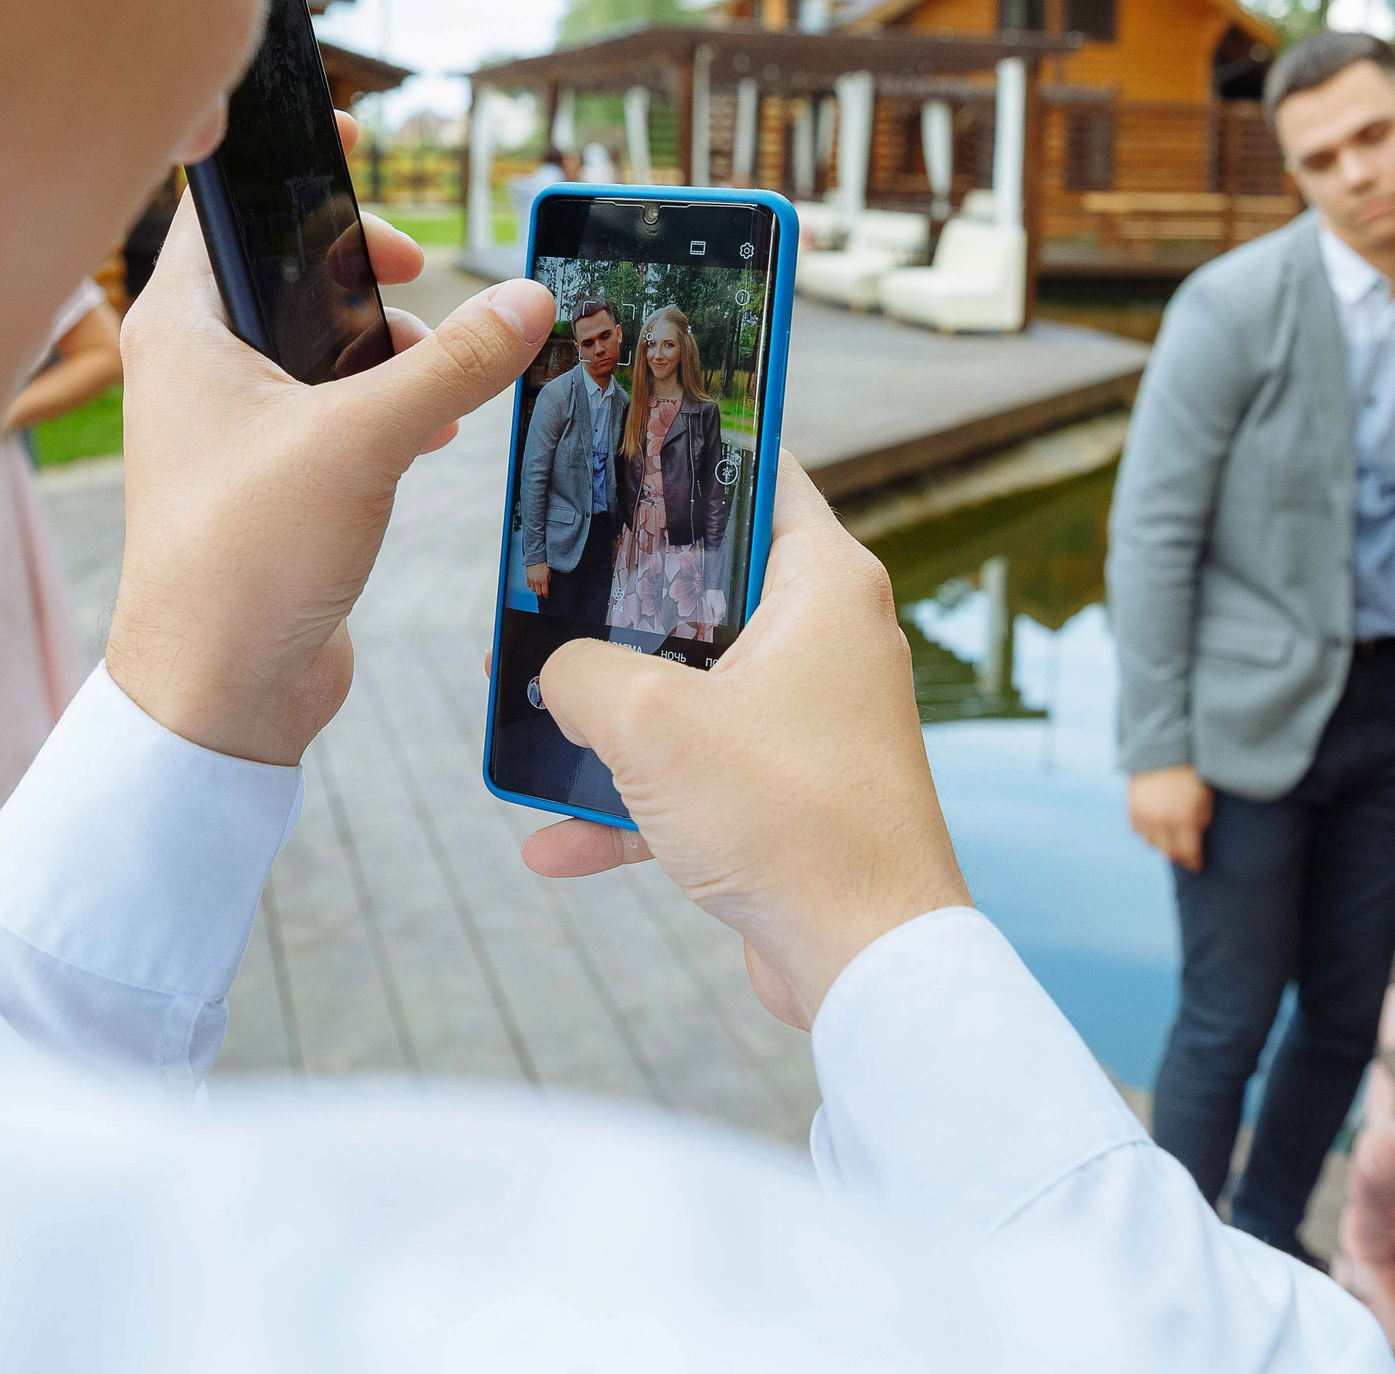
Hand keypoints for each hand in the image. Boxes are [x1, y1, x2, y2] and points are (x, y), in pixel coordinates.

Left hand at [106, 114, 554, 764]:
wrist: (217, 694)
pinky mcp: (271, 476)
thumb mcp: (364, 441)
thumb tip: (528, 300)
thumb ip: (454, 363)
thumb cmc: (245, 559)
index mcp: (183, 326)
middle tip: (416, 271)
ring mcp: (232, 422)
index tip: (352, 141)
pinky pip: (336, 407)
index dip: (291, 165)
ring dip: (388, 347)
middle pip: (288, 266)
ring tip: (437, 379)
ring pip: (321, 341)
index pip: (226, 202)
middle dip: (365, 269)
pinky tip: (432, 435)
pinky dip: (386, 405)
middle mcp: (198, 364)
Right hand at [517, 454, 971, 1029]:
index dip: (694, 448)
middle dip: (621, 600)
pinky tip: (554, 842)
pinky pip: (696, 782)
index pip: (763, 472)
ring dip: (614, 717)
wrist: (863, 960)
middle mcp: (827, 642)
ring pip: (693, 691)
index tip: (628, 434)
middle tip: (547, 581)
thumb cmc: (791, 818)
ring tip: (532, 717)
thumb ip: (580, 673)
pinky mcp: (790, 798)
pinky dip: (633, 809)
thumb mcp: (650, 723)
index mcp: (823, 584)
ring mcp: (809, 723)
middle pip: (708, 588)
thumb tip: (556, 676)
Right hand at [525, 562, 550, 598]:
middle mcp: (537, 581)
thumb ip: (548, 579)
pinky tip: (533, 583)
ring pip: (533, 590)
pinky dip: (531, 585)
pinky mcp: (527, 577)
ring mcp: (531, 580)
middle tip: (542, 592)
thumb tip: (547, 584)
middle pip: (538, 592)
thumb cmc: (543, 564)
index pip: (544, 592)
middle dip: (541, 593)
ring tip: (537, 587)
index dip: (546, 595)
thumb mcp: (549, 572)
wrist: (536, 558)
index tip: (546, 596)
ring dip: (536, 589)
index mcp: (543, 580)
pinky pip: (528, 585)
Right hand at [1128, 765, 1212, 871]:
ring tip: (1169, 840)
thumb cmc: (1192, 769)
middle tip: (1185, 855)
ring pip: (1151, 843)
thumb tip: (1196, 834)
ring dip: (1161, 844)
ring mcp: (1144, 814)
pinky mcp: (1131, 805)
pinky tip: (1155, 827)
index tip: (1197, 865)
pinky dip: (1146, 832)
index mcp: (1184, 819)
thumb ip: (1201, 819)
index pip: (1188, 853)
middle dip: (1178, 855)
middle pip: (1168, 852)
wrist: (1164, 744)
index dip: (1193, 862)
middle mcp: (1162, 820)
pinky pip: (1137, 830)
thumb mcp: (1206, 796)